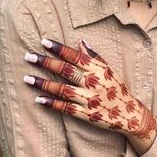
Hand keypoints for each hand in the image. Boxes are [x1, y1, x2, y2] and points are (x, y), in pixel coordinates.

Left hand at [24, 38, 156, 138]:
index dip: (59, 49)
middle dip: (46, 63)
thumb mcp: (109, 70)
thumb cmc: (117, 90)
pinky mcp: (86, 114)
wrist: (129, 114)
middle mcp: (93, 83)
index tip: (44, 42)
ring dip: (44, 84)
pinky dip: (52, 104)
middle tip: (29, 57)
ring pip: (63, 89)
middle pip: (66, 71)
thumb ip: (94, 57)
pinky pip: (66, 108)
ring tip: (27, 78)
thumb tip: (80, 41)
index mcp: (99, 70)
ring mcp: (89, 99)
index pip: (76, 56)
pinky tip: (39, 99)